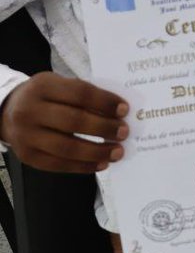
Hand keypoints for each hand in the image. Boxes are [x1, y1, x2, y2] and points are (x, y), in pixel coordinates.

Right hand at [0, 73, 128, 172]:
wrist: (9, 112)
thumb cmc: (45, 97)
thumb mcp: (59, 85)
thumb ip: (83, 95)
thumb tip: (118, 112)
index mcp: (43, 87)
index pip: (80, 94)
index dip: (105, 102)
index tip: (124, 110)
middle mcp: (30, 111)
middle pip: (74, 121)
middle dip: (104, 128)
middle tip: (124, 132)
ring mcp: (26, 136)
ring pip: (67, 148)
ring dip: (97, 152)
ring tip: (117, 152)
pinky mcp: (28, 156)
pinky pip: (59, 165)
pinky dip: (83, 166)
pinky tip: (101, 163)